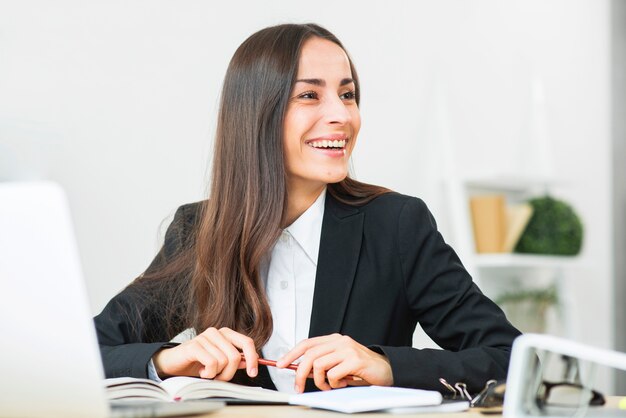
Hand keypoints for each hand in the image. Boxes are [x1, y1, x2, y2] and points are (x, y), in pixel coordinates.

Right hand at [153, 327, 257, 380]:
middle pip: (235, 356)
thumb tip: (250, 362)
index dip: (253, 358)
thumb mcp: (220, 362)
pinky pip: (212, 363)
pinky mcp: (194, 346)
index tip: (253, 373)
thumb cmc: (199, 362)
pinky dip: (208, 373)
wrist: (175, 363)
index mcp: (226, 334)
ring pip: (223, 362)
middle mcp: (217, 332)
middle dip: (229, 373)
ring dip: (216, 374)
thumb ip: (235, 360)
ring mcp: (205, 337)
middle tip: (219, 377)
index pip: (247, 342)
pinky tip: (202, 372)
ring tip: (207, 373)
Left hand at [276, 333, 392, 392]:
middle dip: (299, 373)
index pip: (307, 343)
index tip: (280, 364)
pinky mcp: (354, 360)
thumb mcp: (338, 364)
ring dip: (319, 381)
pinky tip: (342, 384)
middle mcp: (340, 341)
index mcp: (334, 340)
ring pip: (319, 365)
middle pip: (309, 355)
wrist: (386, 370)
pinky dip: (334, 383)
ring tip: (329, 386)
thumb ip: (322, 364)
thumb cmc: (361, 369)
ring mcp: (347, 349)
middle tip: (298, 387)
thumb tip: (301, 371)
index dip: (291, 354)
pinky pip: (333, 374)